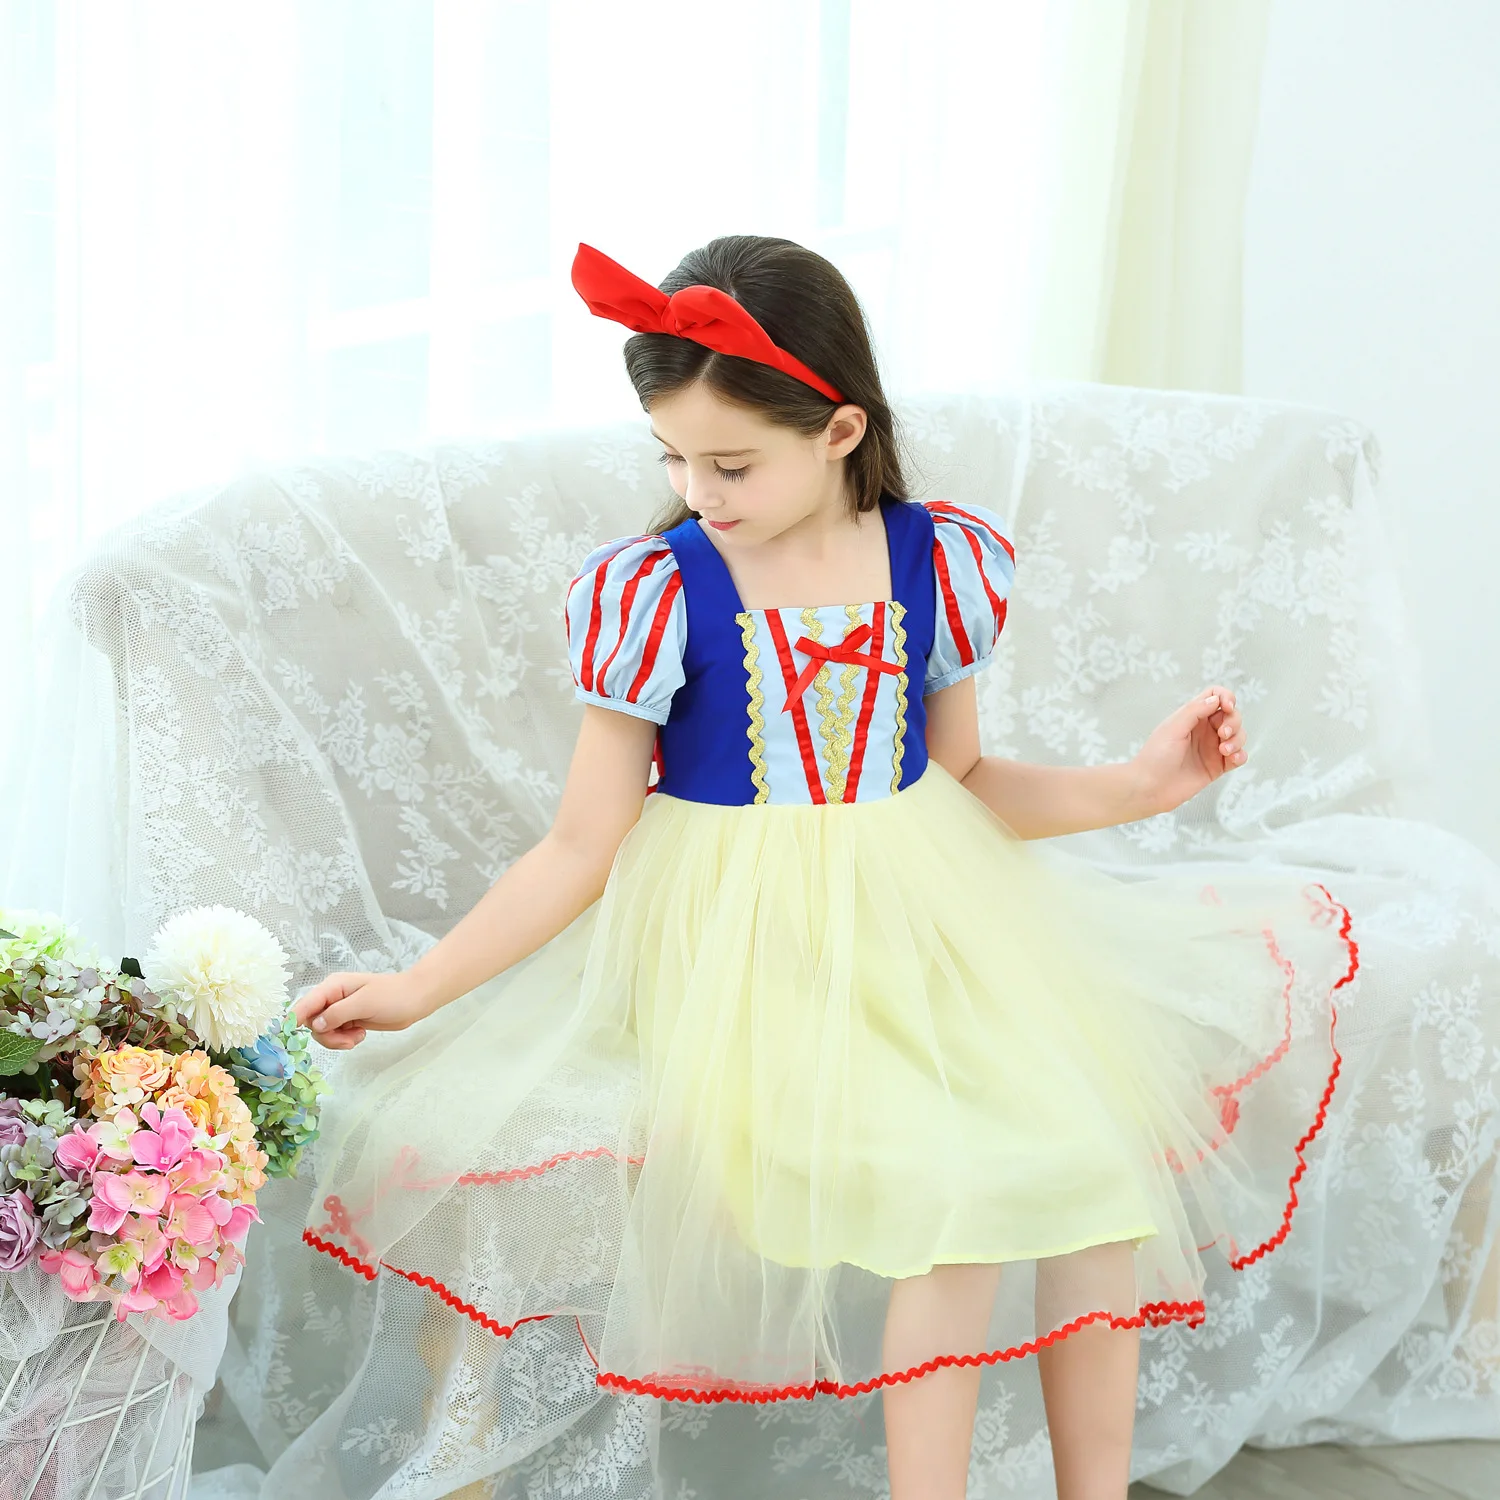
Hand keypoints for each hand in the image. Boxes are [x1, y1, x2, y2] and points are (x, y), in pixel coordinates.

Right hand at [292, 971, 433, 1050]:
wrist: (416, 1000)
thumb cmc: (394, 996)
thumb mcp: (365, 1003)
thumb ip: (338, 1013)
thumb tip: (316, 1024)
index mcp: (333, 986)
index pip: (305, 1005)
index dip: (296, 1021)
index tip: (293, 1039)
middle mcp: (332, 997)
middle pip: (312, 1023)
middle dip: (327, 1036)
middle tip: (347, 1040)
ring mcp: (340, 1010)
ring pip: (323, 1032)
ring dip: (337, 1040)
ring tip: (357, 1038)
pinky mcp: (349, 1020)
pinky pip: (336, 1035)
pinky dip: (345, 1040)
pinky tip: (360, 1035)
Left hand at [1131, 685, 1245, 816]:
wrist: (1150, 788)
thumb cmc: (1155, 757)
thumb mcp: (1173, 728)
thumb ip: (1194, 711)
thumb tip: (1216, 698)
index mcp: (1191, 717)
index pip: (1215, 697)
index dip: (1226, 697)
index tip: (1228, 707)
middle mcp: (1204, 730)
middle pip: (1232, 715)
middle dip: (1234, 722)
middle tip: (1223, 734)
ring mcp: (1211, 748)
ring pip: (1238, 735)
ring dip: (1238, 739)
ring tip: (1224, 750)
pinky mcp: (1217, 766)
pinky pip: (1238, 756)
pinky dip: (1240, 755)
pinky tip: (1231, 758)